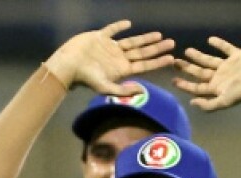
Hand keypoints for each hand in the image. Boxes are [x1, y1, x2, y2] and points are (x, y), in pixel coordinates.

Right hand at [44, 20, 174, 94]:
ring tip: (159, 35)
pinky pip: (111, 30)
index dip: (158, 62)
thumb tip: (142, 90)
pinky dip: (119, 26)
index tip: (171, 58)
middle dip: (157, 48)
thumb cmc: (85, 78)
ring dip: (145, 39)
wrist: (68, 65)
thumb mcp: (105, 87)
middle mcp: (119, 58)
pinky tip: (128, 24)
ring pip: (132, 42)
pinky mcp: (99, 37)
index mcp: (122, 70)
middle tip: (172, 43)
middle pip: (142, 53)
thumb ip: (123, 90)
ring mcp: (110, 48)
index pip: (144, 65)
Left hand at [174, 37, 240, 118]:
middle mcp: (220, 77)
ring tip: (187, 51)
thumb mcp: (224, 101)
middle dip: (187, 68)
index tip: (173, 80)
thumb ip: (208, 104)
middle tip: (175, 62)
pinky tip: (210, 40)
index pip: (197, 87)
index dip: (185, 85)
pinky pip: (226, 49)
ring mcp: (228, 66)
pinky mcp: (238, 56)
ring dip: (198, 56)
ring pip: (209, 60)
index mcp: (216, 88)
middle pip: (200, 73)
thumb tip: (192, 103)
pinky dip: (219, 44)